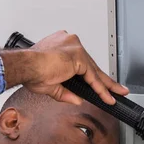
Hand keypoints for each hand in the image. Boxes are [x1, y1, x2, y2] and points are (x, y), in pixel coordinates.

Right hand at [0, 30, 128, 104]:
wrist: (25, 66)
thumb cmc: (30, 71)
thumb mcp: (50, 85)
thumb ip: (66, 92)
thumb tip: (76, 100)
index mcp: (62, 47)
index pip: (83, 64)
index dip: (93, 76)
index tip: (101, 85)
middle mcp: (70, 44)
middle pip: (93, 67)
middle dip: (106, 81)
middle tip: (119, 90)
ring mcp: (75, 48)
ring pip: (95, 71)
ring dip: (108, 85)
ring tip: (118, 94)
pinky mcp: (78, 57)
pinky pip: (93, 77)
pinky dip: (101, 89)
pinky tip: (107, 97)